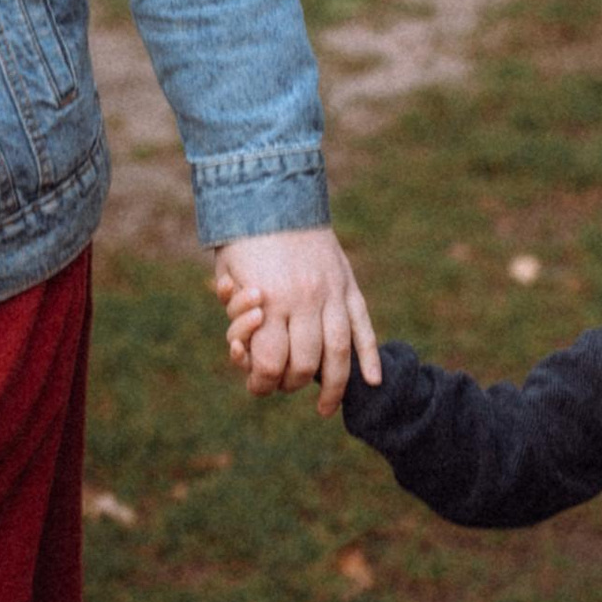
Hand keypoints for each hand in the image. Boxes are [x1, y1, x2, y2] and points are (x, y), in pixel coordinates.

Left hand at [213, 224, 379, 414]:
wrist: (271, 193)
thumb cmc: (242, 242)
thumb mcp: (229, 280)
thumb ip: (240, 319)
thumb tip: (247, 355)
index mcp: (270, 300)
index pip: (270, 363)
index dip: (261, 382)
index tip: (257, 384)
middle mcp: (304, 299)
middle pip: (303, 363)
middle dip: (290, 383)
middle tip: (284, 385)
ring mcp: (331, 292)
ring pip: (338, 351)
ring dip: (335, 386)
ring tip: (329, 407)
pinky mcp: (347, 284)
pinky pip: (363, 325)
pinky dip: (369, 355)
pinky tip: (372, 381)